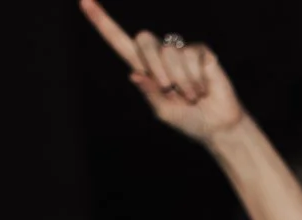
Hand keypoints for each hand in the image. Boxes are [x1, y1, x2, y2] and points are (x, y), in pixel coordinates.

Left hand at [80, 1, 245, 143]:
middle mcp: (159, 55)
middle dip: (155, 67)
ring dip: (181, 80)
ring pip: (170, 52)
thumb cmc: (188, 120)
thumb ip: (149, 94)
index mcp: (143, 68)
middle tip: (170, 90)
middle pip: (144, 39)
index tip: (84, 1)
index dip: (102, 22)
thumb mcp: (163, 112)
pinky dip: (196, 79)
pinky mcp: (201, 52)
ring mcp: (180, 51)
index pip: (118, 41)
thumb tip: (134, 73)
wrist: (218, 126)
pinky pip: (191, 56)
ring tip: (192, 95)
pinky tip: (203, 88)